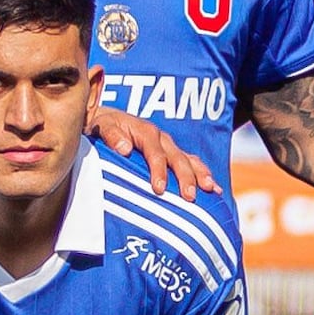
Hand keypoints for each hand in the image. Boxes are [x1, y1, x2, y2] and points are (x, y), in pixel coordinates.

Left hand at [86, 104, 222, 195]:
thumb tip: (125, 148)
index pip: (156, 153)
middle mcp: (161, 137)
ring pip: (188, 159)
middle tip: (189, 197)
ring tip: (210, 189)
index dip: (159, 171)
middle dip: (185, 177)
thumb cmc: (100, 125)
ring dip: (200, 174)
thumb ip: (112, 135)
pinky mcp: (170, 153)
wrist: (101, 118)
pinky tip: (213, 189)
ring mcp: (168, 145)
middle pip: (177, 158)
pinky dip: (202, 174)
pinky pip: (190, 163)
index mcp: (145, 132)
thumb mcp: (101, 126)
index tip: (159, 189)